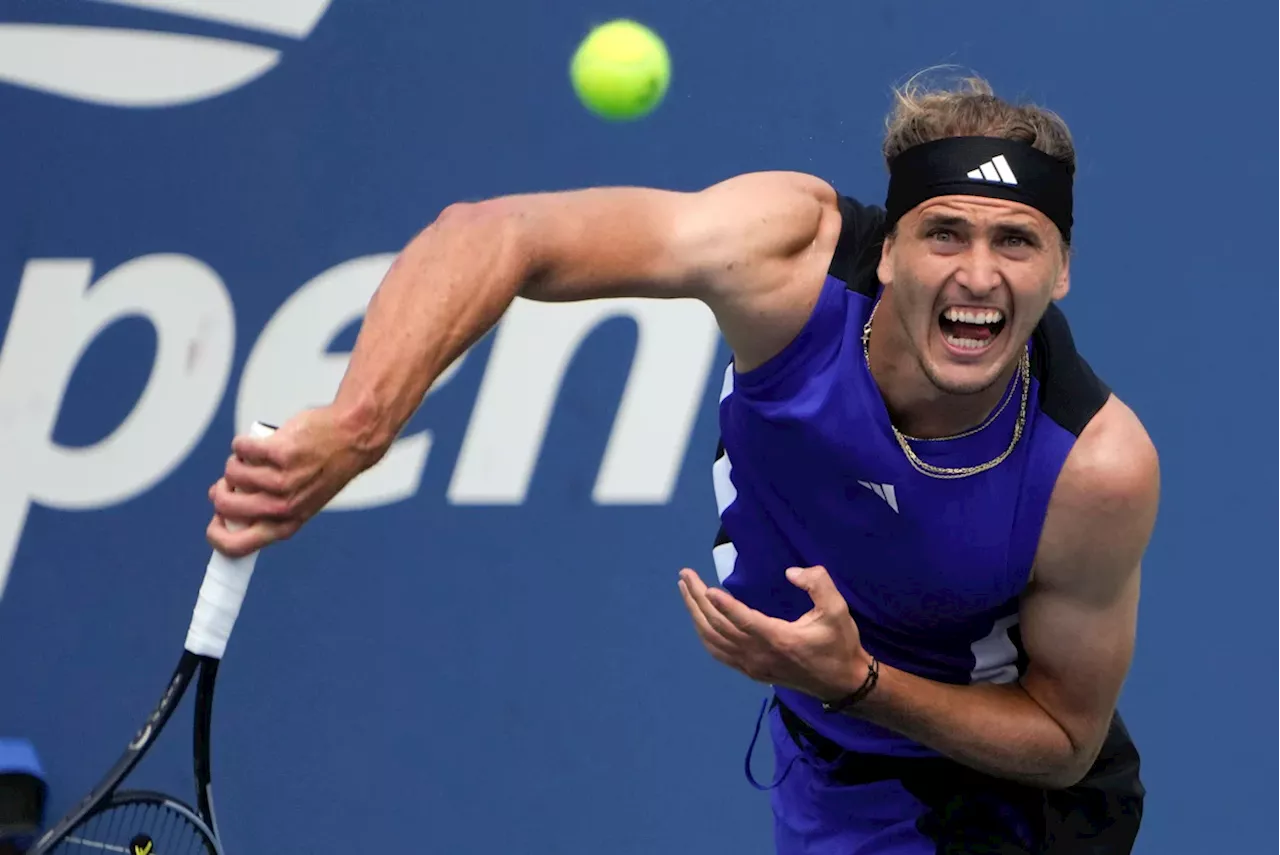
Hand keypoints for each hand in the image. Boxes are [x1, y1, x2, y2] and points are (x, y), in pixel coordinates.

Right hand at [206, 406, 381, 556]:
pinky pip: (241, 448)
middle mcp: (284, 507)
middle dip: (221, 490)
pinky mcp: (280, 453)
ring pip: (232, 473)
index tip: (215, 521)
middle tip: (234, 480)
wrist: (352, 438)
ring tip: (255, 458)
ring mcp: (282, 481)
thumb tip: (220, 501)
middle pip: (225, 507)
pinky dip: (243, 443)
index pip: (237, 547)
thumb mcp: (300, 500)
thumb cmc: (323, 468)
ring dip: (236, 462)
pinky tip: (258, 442)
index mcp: (287, 524)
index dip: (216, 536)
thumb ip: (266, 506)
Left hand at [678, 565, 870, 701]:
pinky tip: (698, 619)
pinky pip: (719, 652)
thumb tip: (791, 572)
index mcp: (779, 639)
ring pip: (713, 640)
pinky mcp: (751, 670)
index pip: (743, 620)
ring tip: (685, 590)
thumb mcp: (837, 610)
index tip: (705, 588)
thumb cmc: (839, 644)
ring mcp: (752, 665)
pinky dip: (704, 634)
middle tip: (685, 576)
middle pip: (718, 627)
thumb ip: (818, 584)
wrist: (842, 683)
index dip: (724, 605)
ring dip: (695, 614)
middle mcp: (759, 655)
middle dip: (698, 600)